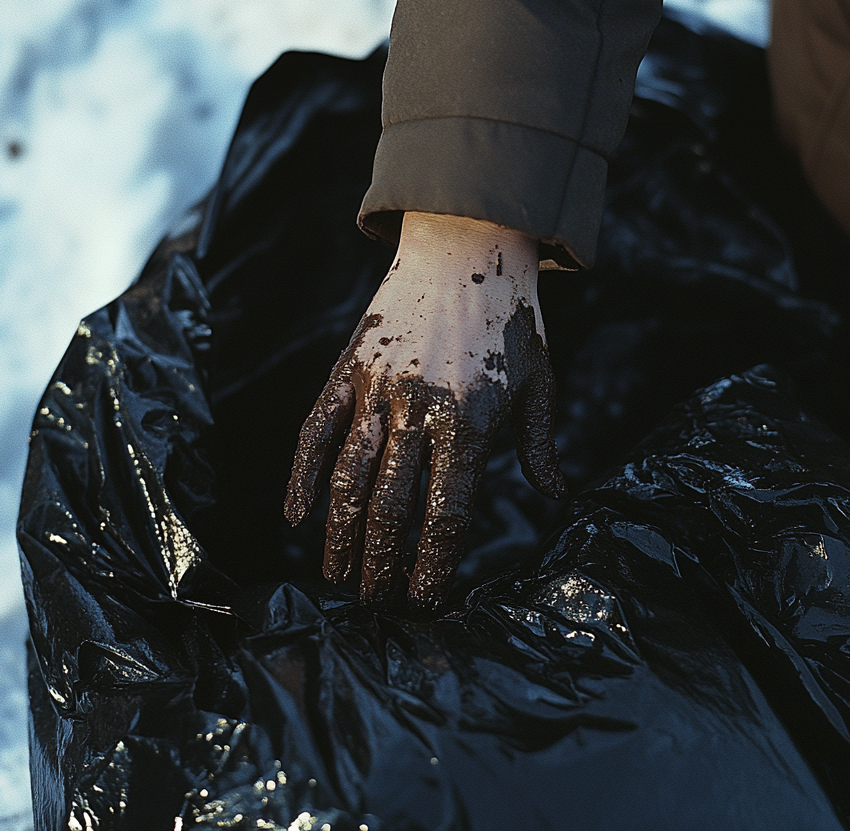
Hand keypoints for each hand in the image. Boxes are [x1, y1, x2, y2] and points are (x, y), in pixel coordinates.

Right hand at [284, 212, 565, 615]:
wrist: (466, 243)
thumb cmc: (510, 317)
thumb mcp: (539, 380)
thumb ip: (539, 442)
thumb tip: (552, 495)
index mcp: (470, 420)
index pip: (447, 515)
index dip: (432, 567)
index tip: (425, 603)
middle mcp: (418, 409)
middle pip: (391, 507)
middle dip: (381, 566)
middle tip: (375, 606)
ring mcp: (376, 387)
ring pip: (348, 476)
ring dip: (338, 535)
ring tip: (335, 578)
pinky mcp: (347, 369)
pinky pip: (316, 430)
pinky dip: (301, 476)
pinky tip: (297, 517)